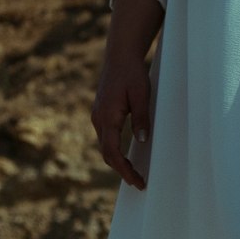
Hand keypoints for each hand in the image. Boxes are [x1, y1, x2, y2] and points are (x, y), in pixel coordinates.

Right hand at [91, 47, 152, 189]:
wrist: (120, 56)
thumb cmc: (132, 73)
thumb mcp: (142, 94)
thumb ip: (141, 118)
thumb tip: (141, 141)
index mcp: (107, 116)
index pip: (113, 152)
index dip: (124, 170)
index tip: (137, 182)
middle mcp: (98, 119)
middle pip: (106, 154)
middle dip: (121, 170)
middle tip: (139, 182)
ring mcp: (97, 116)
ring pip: (104, 147)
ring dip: (117, 162)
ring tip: (133, 173)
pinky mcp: (100, 113)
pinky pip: (105, 138)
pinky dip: (114, 151)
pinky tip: (125, 156)